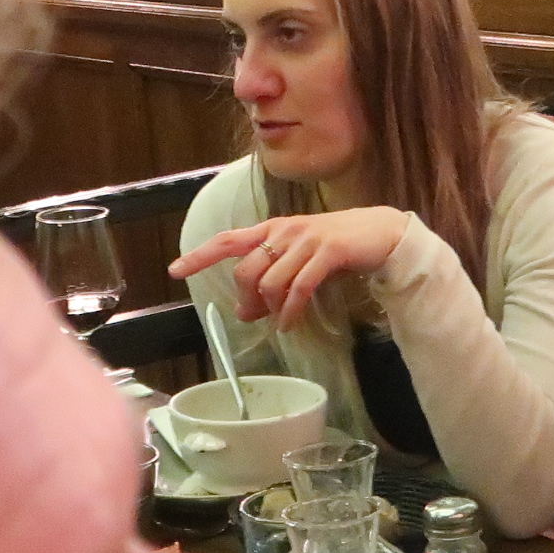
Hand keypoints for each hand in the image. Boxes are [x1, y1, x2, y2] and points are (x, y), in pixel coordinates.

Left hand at [167, 208, 414, 325]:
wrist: (380, 234)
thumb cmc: (336, 248)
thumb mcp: (298, 261)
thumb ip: (271, 280)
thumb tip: (245, 311)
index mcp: (272, 229)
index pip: (227, 241)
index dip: (199, 256)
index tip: (174, 271)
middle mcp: (284, 231)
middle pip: (246, 271)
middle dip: (246, 299)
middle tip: (255, 316)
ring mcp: (306, 240)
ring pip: (270, 282)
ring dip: (271, 309)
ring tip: (280, 321)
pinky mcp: (327, 252)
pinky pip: (298, 288)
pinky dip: (290, 311)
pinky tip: (290, 323)